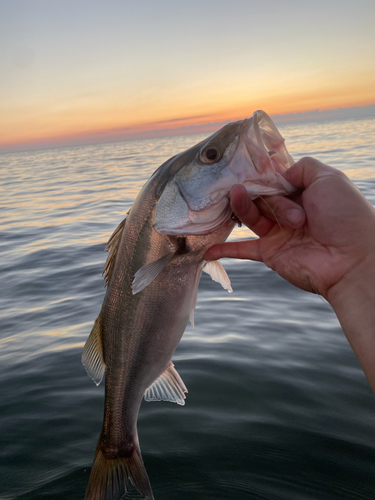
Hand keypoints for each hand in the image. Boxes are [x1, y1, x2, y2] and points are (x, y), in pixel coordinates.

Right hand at [205, 157, 374, 301]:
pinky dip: (225, 251)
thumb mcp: (328, 178)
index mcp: (304, 194)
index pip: (274, 180)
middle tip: (276, 203)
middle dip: (265, 195)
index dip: (262, 174)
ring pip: (251, 216)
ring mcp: (279, 233)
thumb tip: (279, 172)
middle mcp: (289, 212)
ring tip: (236, 196)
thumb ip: (302, 167)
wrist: (351, 260)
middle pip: (261, 196)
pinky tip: (208, 251)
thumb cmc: (345, 216)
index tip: (246, 165)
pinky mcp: (271, 254)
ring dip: (242, 206)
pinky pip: (243, 250)